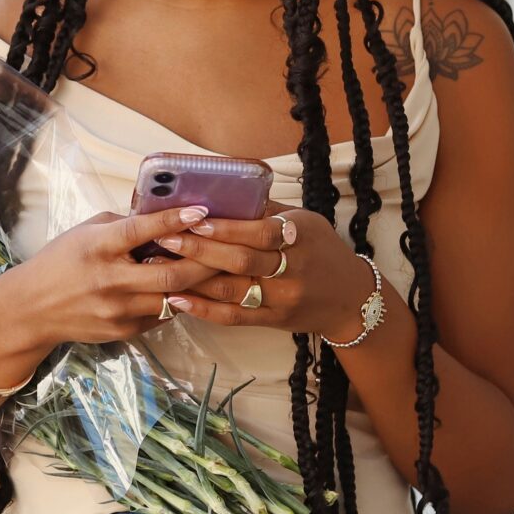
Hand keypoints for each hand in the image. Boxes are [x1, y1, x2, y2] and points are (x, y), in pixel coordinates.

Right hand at [0, 205, 214, 381]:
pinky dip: (179, 301)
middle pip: (171, 274)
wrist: (32, 309)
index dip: (174, 220)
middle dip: (206, 261)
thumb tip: (163, 213)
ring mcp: (117, 310)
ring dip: (200, 286)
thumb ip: (123, 224)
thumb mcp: (86, 232)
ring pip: (173, 299)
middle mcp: (110, 281)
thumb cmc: (61, 261)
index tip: (201, 210)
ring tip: (222, 271)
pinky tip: (192, 290)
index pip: (141, 231)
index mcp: (98, 248)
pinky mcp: (123, 331)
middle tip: (230, 248)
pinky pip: (162, 316)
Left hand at [149, 208, 376, 340]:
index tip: (194, 218)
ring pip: (231, 289)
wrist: (351, 299)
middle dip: (199, 248)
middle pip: (240, 260)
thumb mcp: (306, 222)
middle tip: (166, 237)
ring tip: (162, 264)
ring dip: (192, 277)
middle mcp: (291, 270)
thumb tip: (225, 193)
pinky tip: (178, 299)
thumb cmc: (322, 251)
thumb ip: (268, 211)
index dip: (225, 227)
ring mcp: (281, 299)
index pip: (258, 232)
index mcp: (300, 238)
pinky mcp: (272, 321)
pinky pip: (233, 317)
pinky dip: (204, 308)